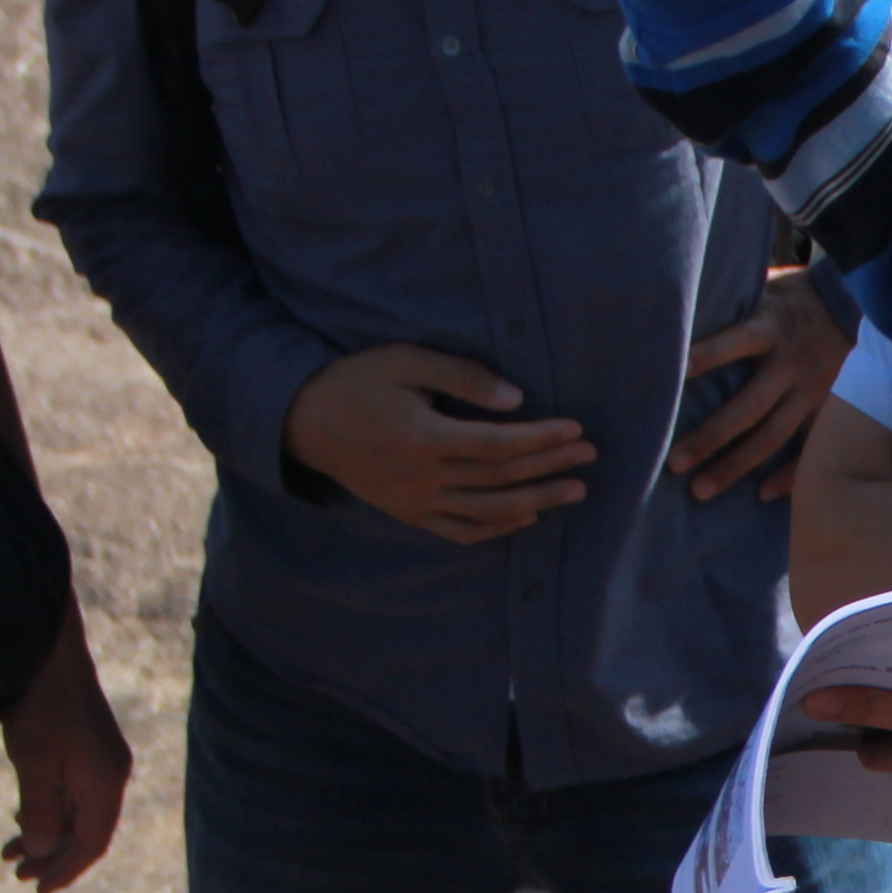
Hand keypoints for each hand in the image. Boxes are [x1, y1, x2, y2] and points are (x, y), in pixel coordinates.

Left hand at [0, 622, 133, 892]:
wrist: (48, 649)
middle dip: (52, 857)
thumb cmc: (41, 705)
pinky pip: (70, 792)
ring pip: (76, 812)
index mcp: (105, 782)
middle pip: (86, 832)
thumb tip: (45, 851)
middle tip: (16, 874)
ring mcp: (98, 759)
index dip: (66, 870)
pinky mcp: (84, 746)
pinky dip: (48, 811)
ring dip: (46, 836)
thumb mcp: (35, 763)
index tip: (36, 889)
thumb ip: (42, 812)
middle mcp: (109, 774)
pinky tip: (23, 817)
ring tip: (10, 852)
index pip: (93, 843)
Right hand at [283, 342, 597, 542]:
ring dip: (536, 501)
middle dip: (550, 466)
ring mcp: (414, 502)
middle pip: (500, 478)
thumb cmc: (357, 382)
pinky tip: (526, 516)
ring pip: (487, 511)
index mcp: (423, 439)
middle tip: (589, 457)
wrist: (302, 422)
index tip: (576, 430)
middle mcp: (422, 478)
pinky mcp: (407, 513)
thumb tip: (515, 399)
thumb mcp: (406, 362)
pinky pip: (459, 530)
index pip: (498, 445)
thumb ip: (461, 377)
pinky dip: (496, 528)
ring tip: (574, 491)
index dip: (541, 439)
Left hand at [675, 268, 851, 500]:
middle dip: (710, 437)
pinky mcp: (830, 410)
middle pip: (748, 407)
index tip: (673, 372)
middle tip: (674, 463)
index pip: (734, 342)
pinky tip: (761, 494)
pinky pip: (810, 448)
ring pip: (772, 436)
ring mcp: (814, 391)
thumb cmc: (798, 296)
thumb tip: (685, 303)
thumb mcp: (768, 286)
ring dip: (735, 465)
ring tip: (701, 490)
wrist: (864, 304)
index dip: (705, 355)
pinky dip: (788, 475)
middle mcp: (792, 364)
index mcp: (772, 327)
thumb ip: (735, 300)